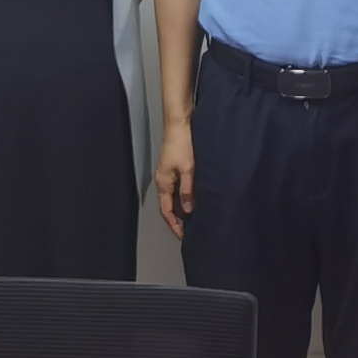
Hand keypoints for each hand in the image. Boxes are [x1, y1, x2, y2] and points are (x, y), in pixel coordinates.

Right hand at [156, 117, 196, 236]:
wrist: (179, 122)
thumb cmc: (182, 143)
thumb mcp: (188, 169)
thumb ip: (187, 191)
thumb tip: (187, 209)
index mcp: (163, 183)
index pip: (166, 211)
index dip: (174, 224)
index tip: (182, 235)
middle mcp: (163, 180)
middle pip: (168, 205)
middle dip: (177, 219)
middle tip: (188, 230)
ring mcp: (168, 173)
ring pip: (173, 196)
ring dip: (181, 208)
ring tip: (193, 217)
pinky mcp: (174, 166)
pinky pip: (177, 187)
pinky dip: (184, 196)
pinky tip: (193, 197)